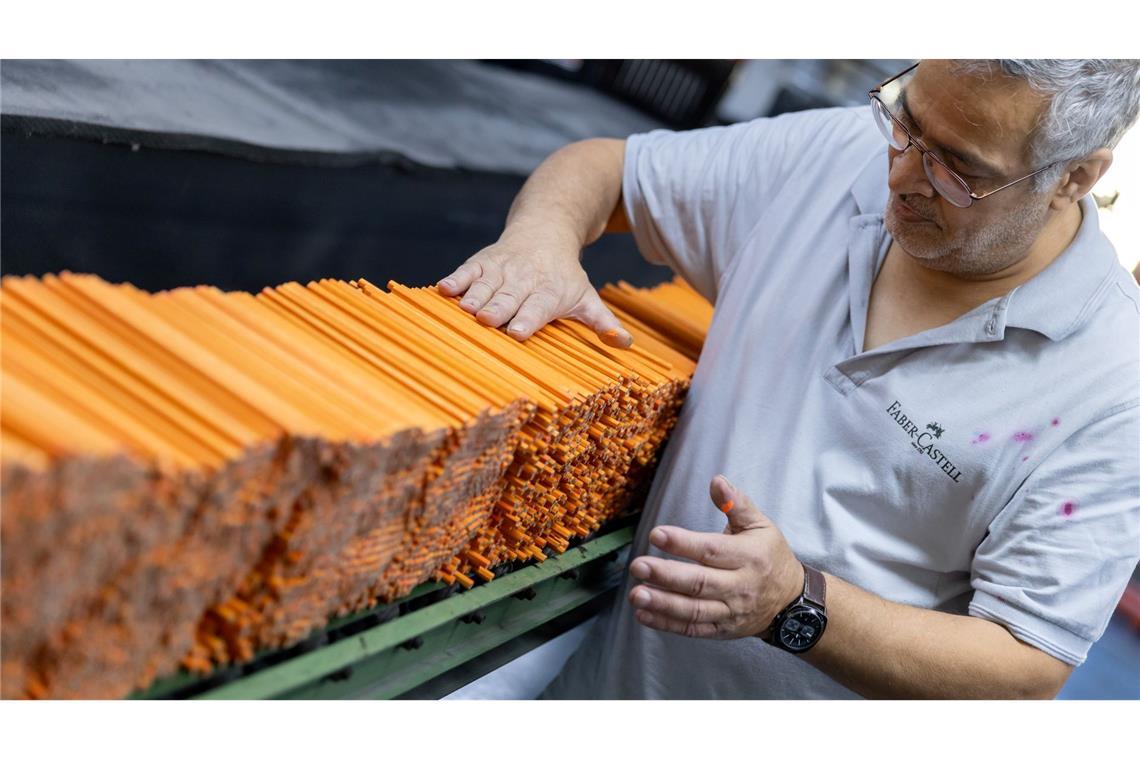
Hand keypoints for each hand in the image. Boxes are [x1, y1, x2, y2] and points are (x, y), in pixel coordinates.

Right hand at [436, 223, 632, 346]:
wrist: (545, 228)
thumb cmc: (565, 275)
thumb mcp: (587, 296)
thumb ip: (602, 322)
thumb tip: (626, 344)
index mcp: (549, 291)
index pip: (538, 307)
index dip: (528, 319)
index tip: (518, 332)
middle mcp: (524, 279)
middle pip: (509, 297)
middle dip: (498, 308)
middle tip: (488, 320)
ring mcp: (501, 269)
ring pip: (485, 284)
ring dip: (474, 296)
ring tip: (465, 309)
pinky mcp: (481, 261)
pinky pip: (466, 270)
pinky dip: (455, 279)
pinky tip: (442, 289)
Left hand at [627, 475, 803, 638]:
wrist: (791, 602)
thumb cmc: (770, 556)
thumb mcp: (761, 525)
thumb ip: (736, 503)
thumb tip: (717, 481)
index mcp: (748, 556)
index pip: (712, 550)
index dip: (683, 543)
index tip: (656, 534)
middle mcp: (739, 586)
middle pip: (699, 582)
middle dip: (666, 575)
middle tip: (638, 566)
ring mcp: (730, 611)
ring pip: (694, 610)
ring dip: (662, 604)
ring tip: (636, 595)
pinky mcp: (722, 630)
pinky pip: (693, 629)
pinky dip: (667, 624)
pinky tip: (644, 614)